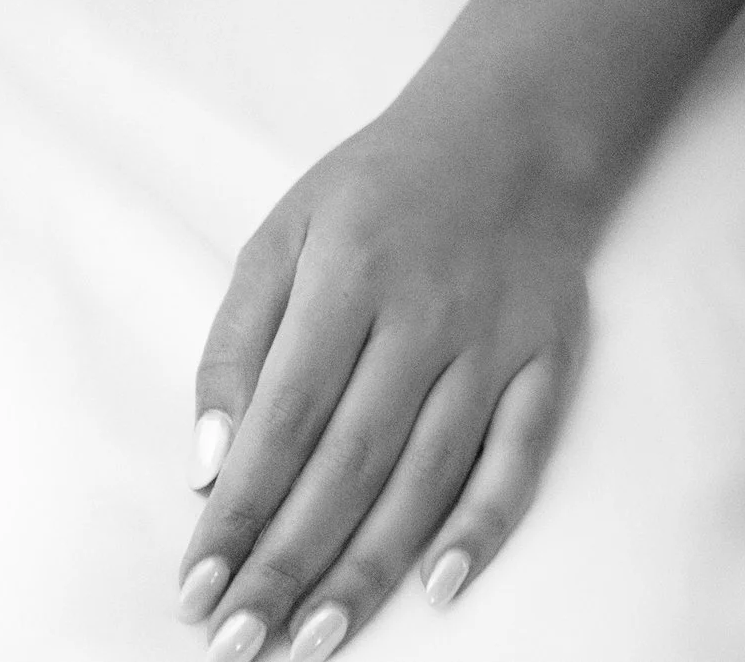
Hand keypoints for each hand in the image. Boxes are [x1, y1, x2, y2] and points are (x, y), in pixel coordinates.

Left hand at [176, 90, 593, 655]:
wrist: (508, 134)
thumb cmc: (374, 193)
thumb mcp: (283, 232)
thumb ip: (238, 341)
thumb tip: (207, 460)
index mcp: (344, 274)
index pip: (281, 416)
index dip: (238, 509)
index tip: (196, 586)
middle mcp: (420, 316)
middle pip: (348, 464)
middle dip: (288, 563)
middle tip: (240, 644)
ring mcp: (492, 346)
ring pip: (424, 479)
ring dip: (368, 570)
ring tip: (314, 639)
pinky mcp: (548, 366)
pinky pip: (516, 463)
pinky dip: (480, 530)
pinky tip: (436, 589)